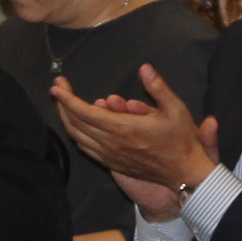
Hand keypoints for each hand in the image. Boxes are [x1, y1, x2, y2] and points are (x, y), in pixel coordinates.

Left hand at [52, 64, 215, 196]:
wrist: (184, 173)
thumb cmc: (181, 140)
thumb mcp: (176, 109)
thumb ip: (158, 87)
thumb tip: (144, 68)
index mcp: (123, 128)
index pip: (85, 113)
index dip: (68, 99)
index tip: (57, 86)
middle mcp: (111, 144)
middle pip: (76, 124)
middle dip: (62, 105)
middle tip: (57, 88)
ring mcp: (110, 156)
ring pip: (78, 138)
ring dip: (66, 120)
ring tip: (62, 104)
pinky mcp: (112, 164)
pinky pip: (86, 149)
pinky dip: (76, 135)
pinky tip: (75, 125)